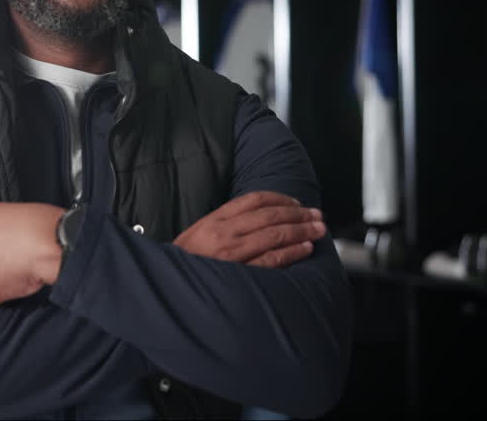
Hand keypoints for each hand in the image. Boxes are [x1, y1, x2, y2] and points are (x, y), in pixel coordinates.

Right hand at [174, 191, 324, 267]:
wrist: (168, 287)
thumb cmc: (185, 262)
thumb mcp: (198, 234)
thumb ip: (224, 223)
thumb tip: (259, 217)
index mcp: (214, 220)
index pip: (254, 200)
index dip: (280, 198)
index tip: (296, 202)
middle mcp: (224, 233)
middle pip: (270, 216)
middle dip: (298, 213)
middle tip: (317, 215)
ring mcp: (232, 254)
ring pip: (275, 235)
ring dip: (301, 230)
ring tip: (318, 229)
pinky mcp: (240, 274)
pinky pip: (273, 260)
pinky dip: (292, 252)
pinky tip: (305, 248)